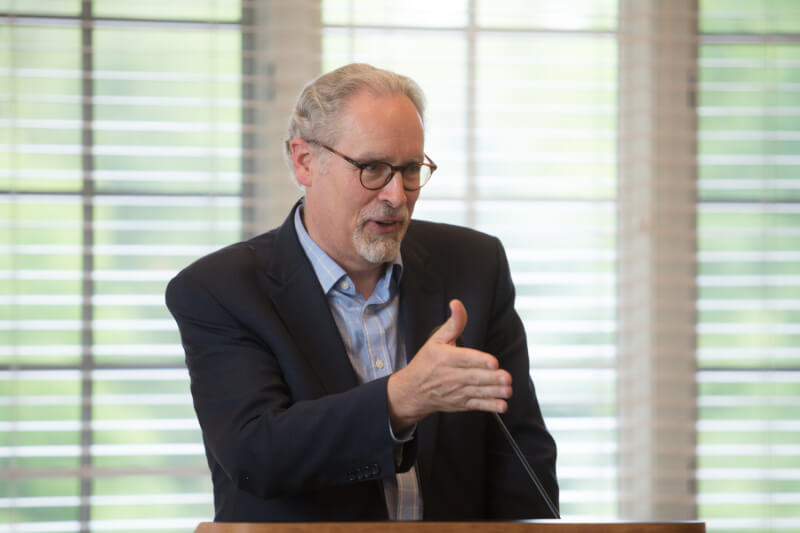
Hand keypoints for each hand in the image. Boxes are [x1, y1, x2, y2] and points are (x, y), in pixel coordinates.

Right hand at [386, 299, 511, 431]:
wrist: (412, 391)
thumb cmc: (425, 363)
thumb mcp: (436, 339)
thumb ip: (453, 323)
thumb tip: (457, 305)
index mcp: (446, 358)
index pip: (464, 359)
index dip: (479, 360)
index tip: (492, 362)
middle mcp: (451, 376)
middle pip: (474, 377)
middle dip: (492, 378)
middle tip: (507, 377)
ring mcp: (456, 391)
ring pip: (478, 392)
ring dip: (494, 392)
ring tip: (507, 390)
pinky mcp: (461, 403)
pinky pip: (477, 405)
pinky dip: (489, 406)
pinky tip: (501, 405)